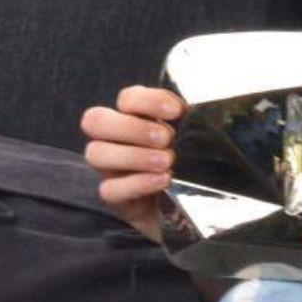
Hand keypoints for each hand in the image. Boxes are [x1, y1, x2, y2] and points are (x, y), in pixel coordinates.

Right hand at [80, 85, 185, 242]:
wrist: (186, 204)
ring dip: (134, 155)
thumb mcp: (190, 136)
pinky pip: (109, 189)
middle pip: (96, 120)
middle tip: (166, 139)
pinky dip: (137, 183)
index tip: (178, 111)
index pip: (127, 97)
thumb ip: (191, 121)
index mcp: (134, 116)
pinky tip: (162, 180)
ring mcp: (110, 168)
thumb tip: (206, 111)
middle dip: (132, 127)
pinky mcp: (115, 196)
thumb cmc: (186, 160)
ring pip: (96, 153)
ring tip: (167, 161)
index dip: (148, 100)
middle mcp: (114, 138)